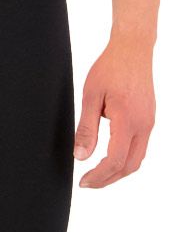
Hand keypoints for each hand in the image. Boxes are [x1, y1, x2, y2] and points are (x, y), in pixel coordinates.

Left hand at [73, 35, 155, 187]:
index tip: (83, 182)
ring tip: (98, 172)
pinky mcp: (149, 118)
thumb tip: (81, 156)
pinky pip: (140, 146)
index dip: (98, 176)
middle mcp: (144, 125)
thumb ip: (86, 129)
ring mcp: (149, 122)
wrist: (133, 49)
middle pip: (130, 166)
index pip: (115, 161)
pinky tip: (110, 155)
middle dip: (109, 179)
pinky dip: (126, 157)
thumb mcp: (91, 97)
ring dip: (118, 170)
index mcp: (128, 121)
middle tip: (89, 182)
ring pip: (137, 158)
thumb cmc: (110, 68)